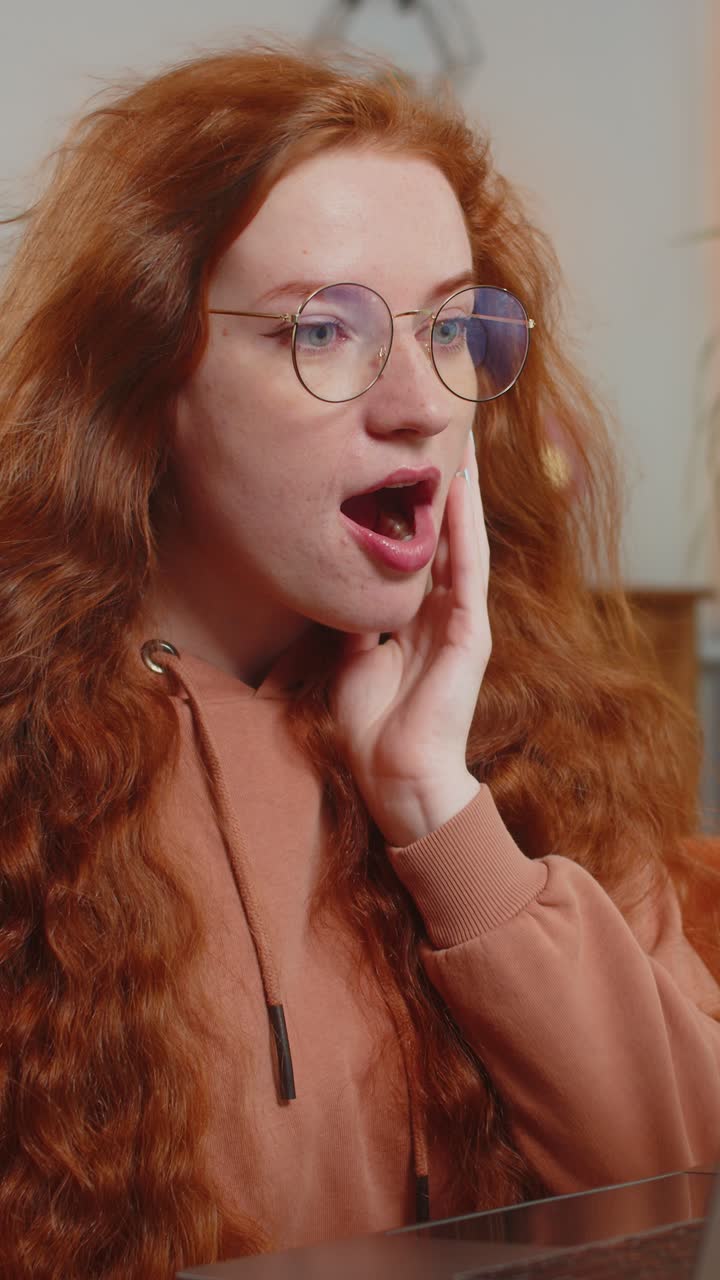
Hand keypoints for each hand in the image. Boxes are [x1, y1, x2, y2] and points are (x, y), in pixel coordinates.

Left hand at [331, 434, 489, 845]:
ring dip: (464, 492)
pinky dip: (466, 528)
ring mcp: (461, 620)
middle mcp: (442, 612)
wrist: (396, 775)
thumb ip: (355, 618)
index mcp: (417, 620)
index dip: (415, 508)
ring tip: (464, 441)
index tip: (405, 461)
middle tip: (445, 431)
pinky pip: (469, 569)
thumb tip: (338, 579)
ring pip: (464, 542)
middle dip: (445, 486)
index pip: (420, 552)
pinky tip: (461, 489)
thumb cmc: (373, 728)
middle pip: (446, 536)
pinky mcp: (470, 632)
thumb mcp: (353, 658)